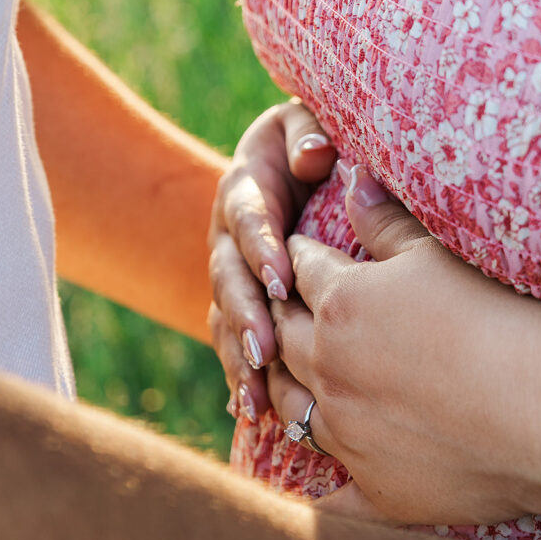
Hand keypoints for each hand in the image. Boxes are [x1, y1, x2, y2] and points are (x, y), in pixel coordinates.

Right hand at [208, 101, 335, 420]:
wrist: (293, 160)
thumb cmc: (310, 141)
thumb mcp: (306, 126)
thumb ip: (307, 135)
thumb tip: (316, 157)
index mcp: (245, 190)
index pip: (247, 219)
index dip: (260, 247)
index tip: (282, 278)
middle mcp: (228, 238)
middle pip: (228, 279)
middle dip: (246, 316)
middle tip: (266, 351)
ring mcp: (230, 275)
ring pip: (225, 320)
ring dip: (238, 359)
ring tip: (256, 399)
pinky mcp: (240, 304)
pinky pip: (232, 342)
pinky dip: (240, 377)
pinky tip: (250, 413)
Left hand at [267, 164, 540, 525]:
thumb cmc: (495, 316)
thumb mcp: (435, 254)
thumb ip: (383, 221)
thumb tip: (350, 180)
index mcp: (339, 305)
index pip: (302, 270)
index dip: (298, 256)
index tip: (295, 251)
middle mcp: (328, 369)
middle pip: (282, 334)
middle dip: (275, 314)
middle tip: (274, 305)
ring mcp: (347, 434)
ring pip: (290, 406)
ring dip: (278, 385)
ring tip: (275, 373)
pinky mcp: (374, 488)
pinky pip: (328, 491)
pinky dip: (311, 483)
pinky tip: (301, 483)